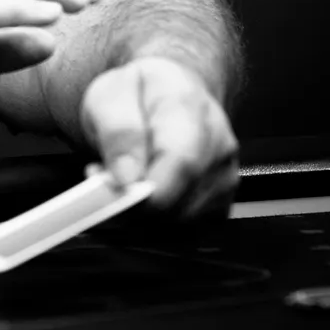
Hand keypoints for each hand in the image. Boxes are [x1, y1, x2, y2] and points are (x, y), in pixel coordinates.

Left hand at [80, 56, 238, 219]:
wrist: (165, 95)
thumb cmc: (136, 94)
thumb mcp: (109, 96)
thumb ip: (117, 132)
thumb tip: (127, 178)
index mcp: (191, 107)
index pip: (181, 162)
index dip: (145, 190)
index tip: (112, 189)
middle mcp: (219, 144)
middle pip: (180, 200)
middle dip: (132, 203)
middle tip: (103, 178)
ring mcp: (226, 177)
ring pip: (180, 224)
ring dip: (140, 215)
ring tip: (122, 181)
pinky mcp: (221, 205)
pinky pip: (185, 235)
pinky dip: (155, 226)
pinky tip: (142, 198)